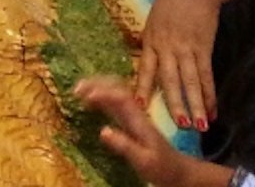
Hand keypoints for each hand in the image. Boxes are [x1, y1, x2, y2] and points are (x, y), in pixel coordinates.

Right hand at [73, 76, 194, 186]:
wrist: (179, 171)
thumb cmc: (162, 167)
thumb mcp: (143, 161)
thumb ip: (125, 146)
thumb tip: (102, 130)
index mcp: (139, 120)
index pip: (121, 97)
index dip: (103, 93)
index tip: (84, 96)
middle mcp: (136, 112)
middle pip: (117, 87)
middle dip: (96, 84)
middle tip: (76, 88)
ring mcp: (133, 114)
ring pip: (115, 90)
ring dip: (97, 86)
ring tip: (78, 90)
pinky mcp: (130, 120)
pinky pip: (113, 101)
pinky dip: (99, 95)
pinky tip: (89, 100)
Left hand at [138, 0, 224, 131]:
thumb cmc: (171, 1)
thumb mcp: (153, 19)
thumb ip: (150, 41)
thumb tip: (144, 56)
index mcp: (150, 40)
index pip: (145, 68)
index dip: (142, 87)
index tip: (139, 106)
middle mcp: (166, 47)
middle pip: (169, 80)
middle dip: (174, 104)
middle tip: (178, 126)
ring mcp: (186, 48)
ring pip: (190, 82)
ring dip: (195, 105)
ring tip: (199, 126)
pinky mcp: (204, 47)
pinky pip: (207, 75)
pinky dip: (210, 94)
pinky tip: (213, 110)